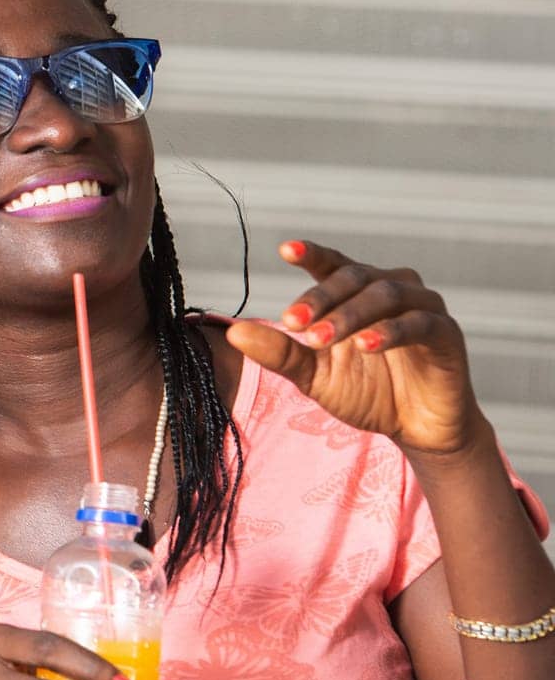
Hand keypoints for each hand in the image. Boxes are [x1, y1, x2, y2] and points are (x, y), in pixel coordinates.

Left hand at [225, 239, 488, 456]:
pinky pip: (418, 324)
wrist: (414, 428)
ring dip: (348, 315)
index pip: (332, 264)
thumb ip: (279, 352)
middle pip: (353, 278)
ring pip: (384, 295)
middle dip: (320, 299)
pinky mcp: (446, 333)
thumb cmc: (364, 392)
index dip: (311, 254)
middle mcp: (391, 288)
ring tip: (320, 339)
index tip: (285, 250)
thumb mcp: (313, 374)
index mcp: (356, 291)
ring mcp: (422, 307)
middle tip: (292, 324)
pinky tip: (365, 345)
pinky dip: (390, 332)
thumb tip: (233, 331)